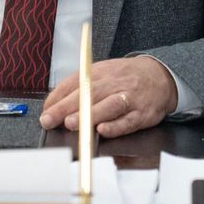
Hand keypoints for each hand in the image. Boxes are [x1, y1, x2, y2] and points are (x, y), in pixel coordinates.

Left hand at [39, 57, 178, 138]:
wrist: (159, 76)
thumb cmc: (123, 78)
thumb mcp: (101, 74)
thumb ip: (77, 88)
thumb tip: (53, 105)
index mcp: (98, 72)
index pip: (74, 83)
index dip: (57, 98)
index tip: (45, 112)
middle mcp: (113, 83)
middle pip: (88, 94)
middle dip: (66, 107)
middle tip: (50, 119)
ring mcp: (128, 98)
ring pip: (108, 105)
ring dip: (89, 115)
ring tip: (72, 123)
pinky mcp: (141, 114)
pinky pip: (128, 121)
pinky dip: (115, 126)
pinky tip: (103, 130)